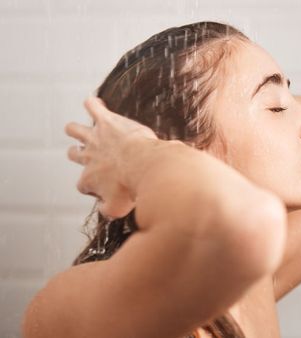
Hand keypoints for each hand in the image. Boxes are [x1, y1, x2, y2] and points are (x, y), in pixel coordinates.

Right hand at [64, 97, 158, 219]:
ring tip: (78, 128)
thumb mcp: (119, 208)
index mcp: (90, 178)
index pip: (83, 184)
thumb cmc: (134, 187)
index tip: (102, 187)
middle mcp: (87, 157)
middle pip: (73, 154)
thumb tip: (105, 210)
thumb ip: (109, 210)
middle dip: (77, 154)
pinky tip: (93, 102)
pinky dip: (92, 104)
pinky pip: (94, 107)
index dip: (91, 186)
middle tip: (85, 152)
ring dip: (76, 129)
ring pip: (75, 129)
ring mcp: (95, 138)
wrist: (144, 166)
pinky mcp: (107, 122)